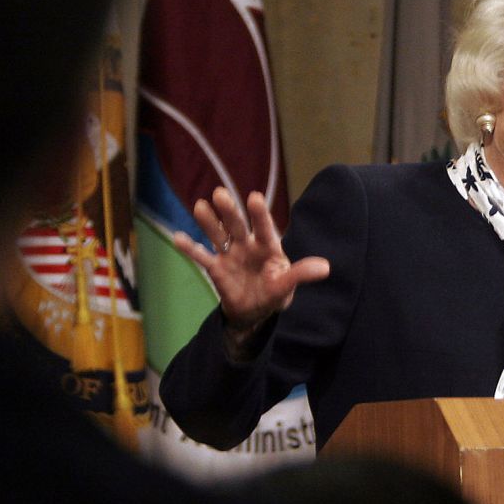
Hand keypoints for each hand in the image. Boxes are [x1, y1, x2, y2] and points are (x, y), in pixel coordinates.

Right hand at [171, 187, 329, 339]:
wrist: (254, 310)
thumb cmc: (274, 292)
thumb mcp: (287, 285)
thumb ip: (302, 274)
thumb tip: (326, 267)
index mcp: (268, 246)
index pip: (264, 228)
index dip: (259, 214)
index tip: (254, 197)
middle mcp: (247, 245)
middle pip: (237, 226)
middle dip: (229, 211)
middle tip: (220, 193)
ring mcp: (230, 254)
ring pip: (218, 235)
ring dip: (209, 222)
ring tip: (200, 206)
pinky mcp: (216, 267)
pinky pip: (201, 256)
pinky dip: (190, 248)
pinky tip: (177, 237)